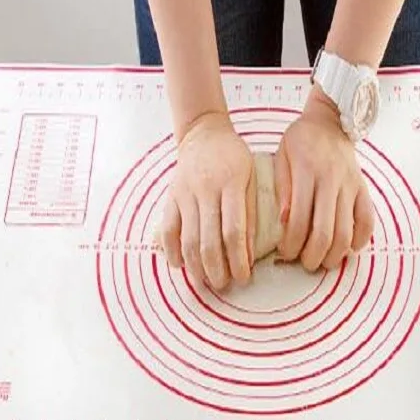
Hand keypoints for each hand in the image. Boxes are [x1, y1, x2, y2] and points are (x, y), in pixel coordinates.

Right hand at [160, 112, 255, 289]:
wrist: (204, 134)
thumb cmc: (234, 159)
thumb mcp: (251, 179)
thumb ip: (251, 214)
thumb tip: (248, 255)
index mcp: (231, 184)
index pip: (234, 232)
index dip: (238, 260)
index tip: (244, 278)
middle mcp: (205, 190)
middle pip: (208, 241)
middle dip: (217, 270)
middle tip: (226, 286)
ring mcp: (184, 194)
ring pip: (187, 240)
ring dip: (197, 267)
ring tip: (207, 282)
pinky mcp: (171, 198)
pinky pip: (168, 230)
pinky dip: (173, 251)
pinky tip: (181, 266)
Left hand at [274, 86, 374, 270]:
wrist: (331, 120)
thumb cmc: (301, 140)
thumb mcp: (281, 156)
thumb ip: (282, 188)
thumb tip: (284, 222)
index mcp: (307, 173)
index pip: (299, 220)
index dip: (291, 244)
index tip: (284, 253)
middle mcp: (331, 181)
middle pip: (325, 232)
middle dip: (312, 256)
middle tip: (304, 264)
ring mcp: (351, 186)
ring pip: (347, 232)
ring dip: (335, 255)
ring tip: (323, 262)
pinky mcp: (363, 189)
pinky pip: (368, 220)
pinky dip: (360, 240)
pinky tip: (349, 249)